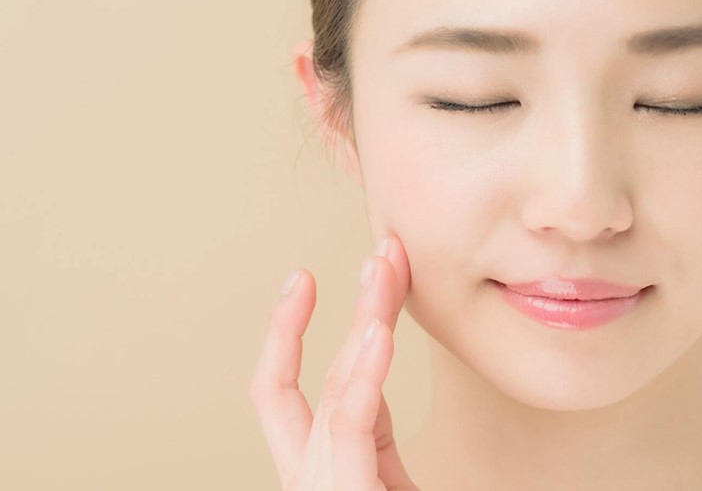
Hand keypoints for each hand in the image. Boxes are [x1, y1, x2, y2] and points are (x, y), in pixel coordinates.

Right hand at [250, 234, 419, 489]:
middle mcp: (312, 470)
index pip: (290, 389)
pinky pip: (348, 424)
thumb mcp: (392, 478)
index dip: (291, 330)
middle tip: (375, 253)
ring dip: (364, 318)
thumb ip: (374, 433)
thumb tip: (379, 359)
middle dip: (338, 302)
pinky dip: (365, 372)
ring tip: (384, 268)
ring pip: (332, 387)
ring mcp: (319, 485)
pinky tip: (380, 330)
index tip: (312, 280)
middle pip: (311, 376)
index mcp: (322, 462)